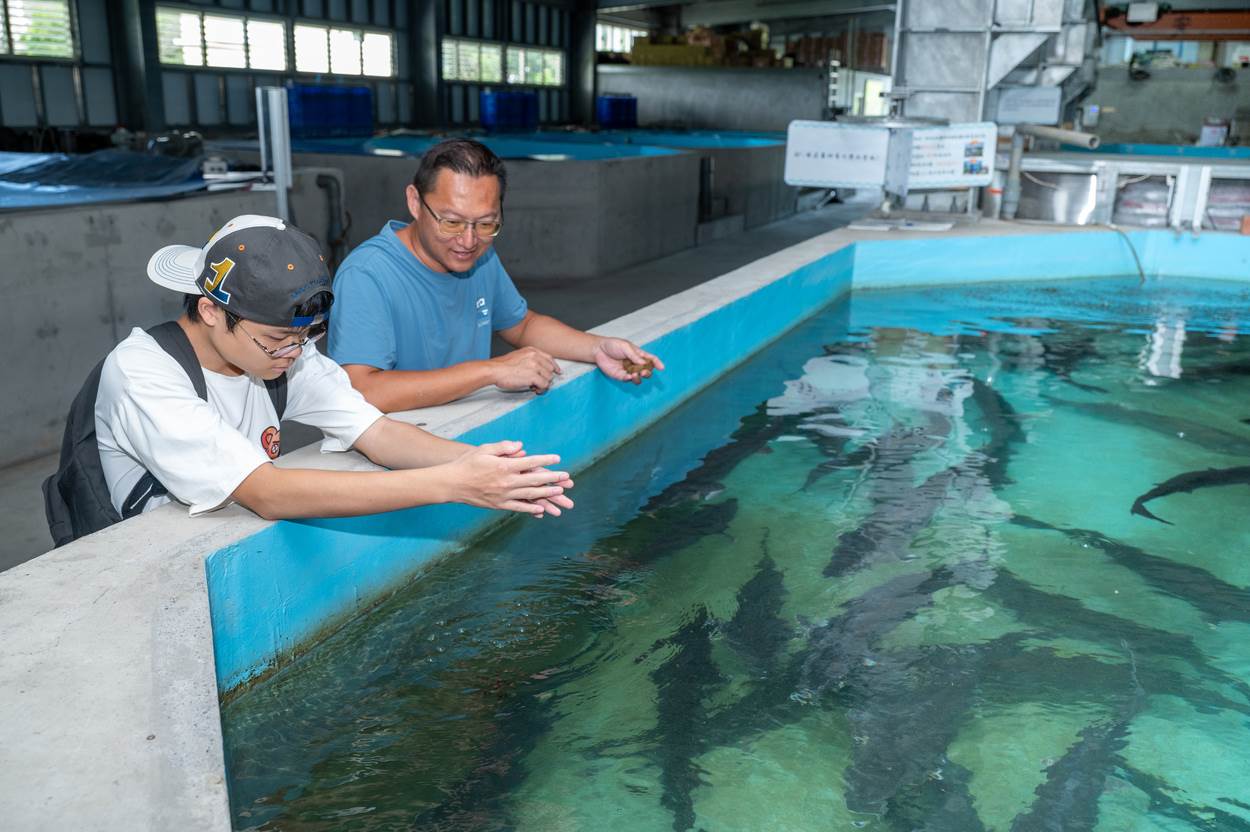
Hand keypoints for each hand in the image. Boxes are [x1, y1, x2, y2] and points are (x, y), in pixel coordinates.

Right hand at [444, 441, 572, 516]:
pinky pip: (518, 507)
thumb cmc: (467, 463)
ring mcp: (503, 495)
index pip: (530, 462)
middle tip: (567, 478)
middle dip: (553, 479)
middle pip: (535, 480)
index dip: (545, 461)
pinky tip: (541, 509)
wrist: (451, 483)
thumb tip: (521, 446)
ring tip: (560, 492)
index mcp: (504, 466)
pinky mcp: (498, 505)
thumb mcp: (484, 449)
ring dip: (546, 494)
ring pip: (530, 495)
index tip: (557, 459)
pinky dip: (530, 508)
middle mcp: (506, 482)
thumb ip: (504, 446)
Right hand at [490, 346, 561, 392]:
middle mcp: (535, 357)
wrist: (495, 370)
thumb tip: (538, 369)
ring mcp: (535, 366)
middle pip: (550, 369)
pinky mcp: (533, 376)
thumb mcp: (518, 356)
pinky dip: (541, 389)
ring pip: (549, 378)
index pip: (549, 358)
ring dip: (543, 384)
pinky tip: (535, 389)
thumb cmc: (503, 366)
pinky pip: (545, 385)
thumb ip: (530, 360)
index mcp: (532, 351)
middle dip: (546, 377)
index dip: (554, 366)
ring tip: (535, 386)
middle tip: (538, 383)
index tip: (557, 371)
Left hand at [592, 338, 665, 384]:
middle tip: (644, 372)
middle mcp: (635, 364)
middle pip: (646, 371)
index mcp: (638, 355)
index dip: (657, 363)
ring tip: (635, 374)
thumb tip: (644, 363)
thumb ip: (634, 356)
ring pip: (638, 378)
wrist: (598, 350)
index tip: (662, 368)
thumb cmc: (613, 345)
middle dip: (648, 373)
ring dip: (639, 378)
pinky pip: (627, 380)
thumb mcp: (625, 347)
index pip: (651, 359)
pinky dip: (629, 379)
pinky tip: (629, 376)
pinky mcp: (620, 376)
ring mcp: (628, 370)